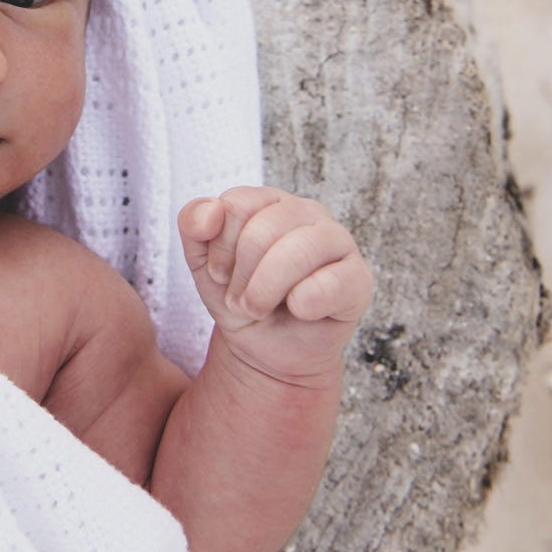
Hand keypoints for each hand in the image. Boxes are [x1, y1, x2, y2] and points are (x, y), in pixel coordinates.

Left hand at [180, 187, 372, 385]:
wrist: (265, 350)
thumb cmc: (240, 299)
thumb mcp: (202, 263)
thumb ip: (193, 224)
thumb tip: (212, 210)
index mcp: (270, 202)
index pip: (236, 204)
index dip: (220, 249)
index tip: (222, 275)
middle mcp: (307, 212)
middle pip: (262, 230)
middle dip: (242, 277)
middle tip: (242, 300)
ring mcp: (338, 242)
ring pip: (296, 251)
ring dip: (265, 292)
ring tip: (260, 309)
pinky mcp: (358, 278)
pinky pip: (331, 283)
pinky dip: (303, 304)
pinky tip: (299, 311)